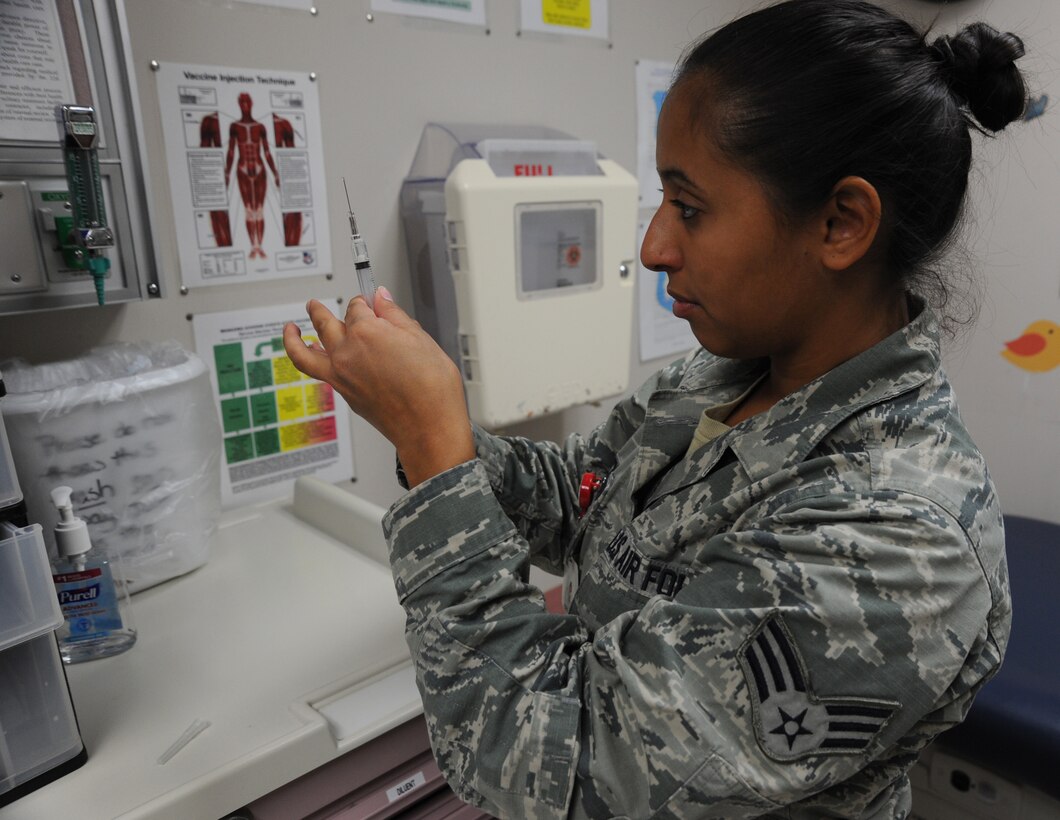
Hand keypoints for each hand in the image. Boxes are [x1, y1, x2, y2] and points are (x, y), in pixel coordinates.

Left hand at [283, 288, 474, 486]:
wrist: (429, 426)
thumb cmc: (431, 389)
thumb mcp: (421, 339)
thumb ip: (395, 316)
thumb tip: (382, 299)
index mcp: (367, 331)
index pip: (357, 306)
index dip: (365, 301)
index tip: (370, 302)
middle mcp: (347, 352)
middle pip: (325, 322)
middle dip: (320, 310)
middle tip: (315, 305)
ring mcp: (340, 375)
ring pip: (305, 351)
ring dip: (293, 337)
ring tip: (290, 328)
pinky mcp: (343, 393)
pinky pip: (315, 372)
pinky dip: (307, 359)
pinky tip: (312, 355)